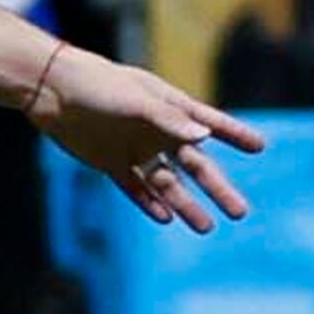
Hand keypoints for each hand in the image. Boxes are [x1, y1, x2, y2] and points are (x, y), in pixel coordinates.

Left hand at [29, 47, 263, 231]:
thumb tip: (205, 136)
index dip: (234, 135)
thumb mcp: (136, 100)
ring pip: (167, 184)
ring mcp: (135, 149)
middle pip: (196, 166)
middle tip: (241, 212)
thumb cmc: (98, 86)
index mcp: (171, 109)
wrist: (52, 90)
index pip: (211, 123)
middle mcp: (157, 132)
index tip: (260, 147)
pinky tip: (166, 218)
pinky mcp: (110, 163)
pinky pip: (135, 188)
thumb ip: (168, 119)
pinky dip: (149, 203)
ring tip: (206, 227)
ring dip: (186, 204)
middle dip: (217, 188)